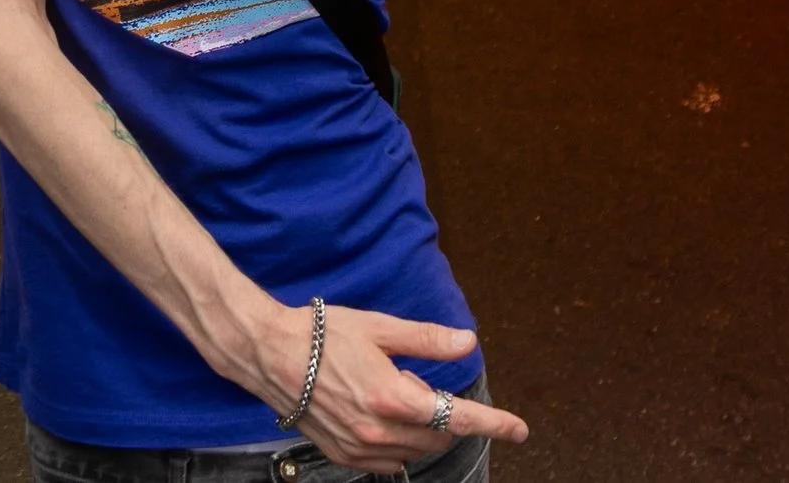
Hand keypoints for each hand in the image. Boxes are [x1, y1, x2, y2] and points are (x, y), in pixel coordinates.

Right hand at [253, 303, 528, 474]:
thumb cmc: (322, 334)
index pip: (459, 417)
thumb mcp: (380, 328)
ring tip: (392, 393)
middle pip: (439, 435)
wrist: (268, 352)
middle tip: (420, 382)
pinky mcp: (341, 454)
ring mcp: (359, 447)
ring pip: (414, 451)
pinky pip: (386, 461)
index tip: (520, 428)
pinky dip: (396, 444)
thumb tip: (468, 342)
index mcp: (394, 397)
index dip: (495, 423)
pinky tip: (379, 416)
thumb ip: (428, 340)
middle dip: (445, 414)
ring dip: (420, 429)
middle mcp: (379, 430)